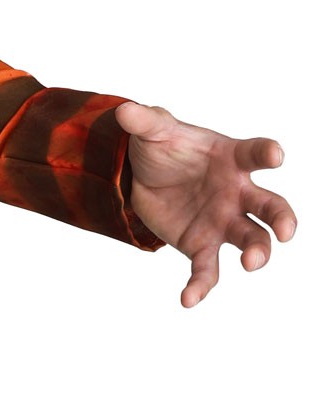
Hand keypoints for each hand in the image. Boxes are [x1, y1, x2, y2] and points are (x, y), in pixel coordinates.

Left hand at [115, 101, 296, 306]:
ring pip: (252, 240)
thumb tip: (123, 110)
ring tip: (251, 264)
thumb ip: (144, 122)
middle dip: (281, 218)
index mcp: (232, 158)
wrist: (142, 176)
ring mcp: (223, 221)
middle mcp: (237, 192)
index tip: (275, 156)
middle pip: (270, 206)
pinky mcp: (202, 245)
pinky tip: (187, 299)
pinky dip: (200, 286)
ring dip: (257, 252)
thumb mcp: (152, 132)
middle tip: (286, 231)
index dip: (268, 153)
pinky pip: (207, 269)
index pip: (256, 153)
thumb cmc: (163, 148)